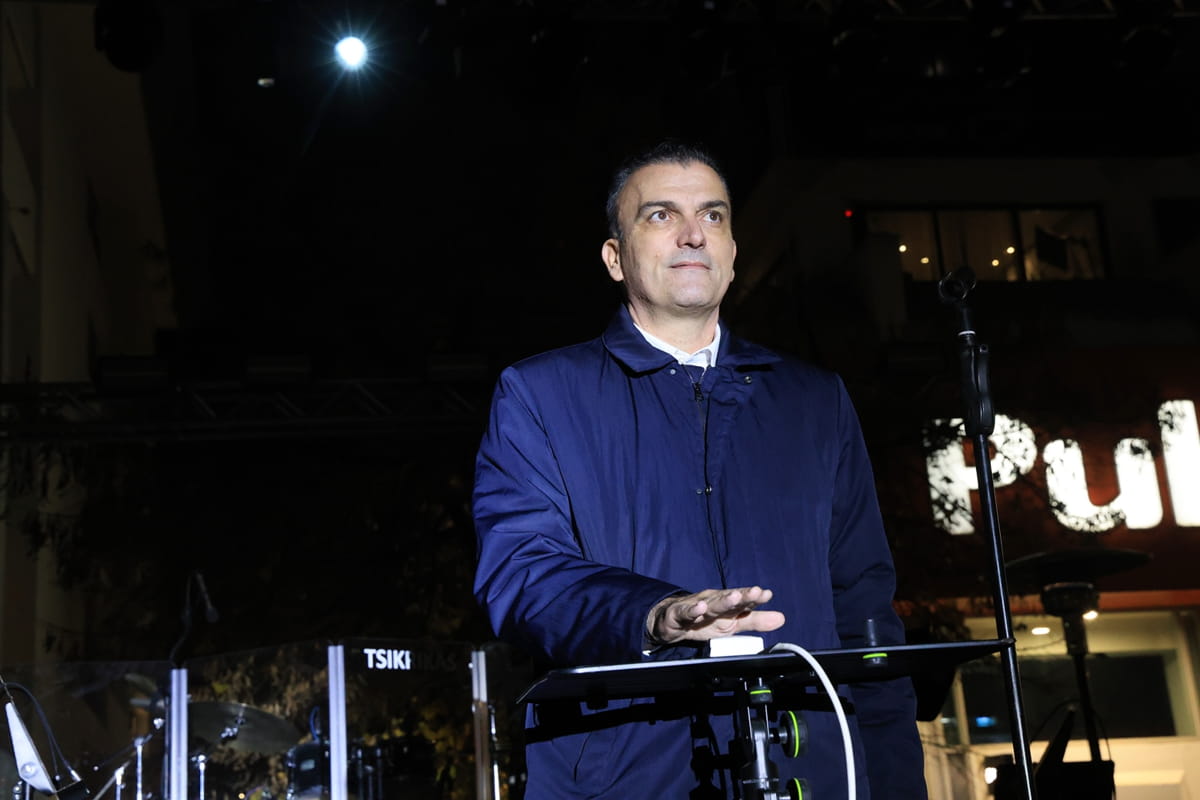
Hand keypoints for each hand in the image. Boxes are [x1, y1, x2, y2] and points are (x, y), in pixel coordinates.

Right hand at [646, 586, 784, 647]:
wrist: (671, 622)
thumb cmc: (705, 620)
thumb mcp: (733, 624)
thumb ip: (756, 621)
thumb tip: (782, 618)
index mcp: (728, 605)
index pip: (744, 600)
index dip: (755, 597)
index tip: (767, 594)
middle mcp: (714, 602)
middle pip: (729, 600)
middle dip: (742, 596)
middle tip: (755, 592)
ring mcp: (697, 606)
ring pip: (711, 604)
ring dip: (722, 600)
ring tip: (734, 597)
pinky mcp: (679, 614)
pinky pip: (686, 612)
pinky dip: (693, 610)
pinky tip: (700, 608)